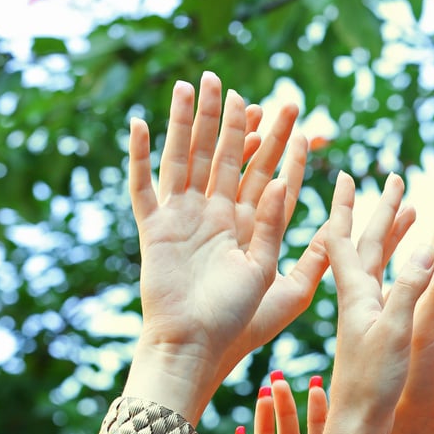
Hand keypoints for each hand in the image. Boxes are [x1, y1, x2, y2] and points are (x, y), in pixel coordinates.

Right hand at [128, 74, 326, 410]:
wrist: (195, 348)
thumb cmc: (240, 324)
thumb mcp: (275, 279)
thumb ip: (278, 232)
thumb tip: (284, 186)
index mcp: (250, 227)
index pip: (269, 176)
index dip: (281, 147)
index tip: (295, 116)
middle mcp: (217, 216)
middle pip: (228, 158)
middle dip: (235, 122)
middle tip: (239, 86)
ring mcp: (183, 219)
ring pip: (188, 160)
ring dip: (189, 124)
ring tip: (193, 86)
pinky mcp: (154, 229)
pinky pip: (144, 187)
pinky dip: (139, 157)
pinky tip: (138, 125)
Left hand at [322, 172, 433, 433]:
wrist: (367, 424)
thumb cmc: (370, 381)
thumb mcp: (392, 331)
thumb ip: (413, 288)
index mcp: (358, 291)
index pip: (346, 238)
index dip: (345, 206)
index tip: (344, 174)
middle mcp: (371, 297)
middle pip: (378, 241)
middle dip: (388, 209)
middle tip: (394, 179)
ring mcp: (387, 314)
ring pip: (399, 261)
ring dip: (410, 233)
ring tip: (417, 210)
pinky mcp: (404, 332)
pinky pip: (417, 289)